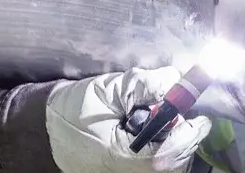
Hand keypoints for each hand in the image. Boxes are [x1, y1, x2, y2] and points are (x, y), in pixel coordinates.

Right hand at [45, 67, 211, 172]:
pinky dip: (164, 149)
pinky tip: (152, 133)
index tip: (200, 117)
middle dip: (182, 136)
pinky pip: (156, 166)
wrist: (43, 129)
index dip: (190, 133)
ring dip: (174, 142)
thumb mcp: (106, 90)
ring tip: (159, 121)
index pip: (171, 152)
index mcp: (123, 157)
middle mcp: (128, 172)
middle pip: (174, 161)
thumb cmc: (71, 110)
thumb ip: (141, 85)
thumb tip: (174, 80)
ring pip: (168, 165)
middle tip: (177, 113)